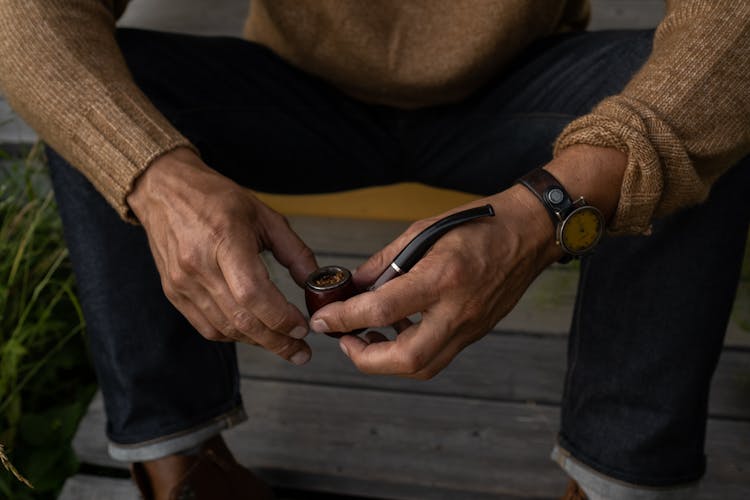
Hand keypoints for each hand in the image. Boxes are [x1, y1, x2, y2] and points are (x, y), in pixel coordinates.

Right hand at [127, 148, 317, 364]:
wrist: (164, 191)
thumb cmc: (216, 199)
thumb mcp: (264, 215)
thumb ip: (294, 251)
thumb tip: (314, 282)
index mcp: (224, 239)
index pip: (253, 294)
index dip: (280, 317)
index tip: (303, 328)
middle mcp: (198, 265)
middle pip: (241, 319)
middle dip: (276, 341)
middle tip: (301, 352)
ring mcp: (182, 282)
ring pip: (225, 328)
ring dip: (258, 342)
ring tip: (283, 344)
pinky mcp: (173, 293)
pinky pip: (207, 327)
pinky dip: (234, 335)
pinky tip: (254, 334)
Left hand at [309, 145, 625, 377]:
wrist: (529, 232)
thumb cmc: (477, 224)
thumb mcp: (423, 232)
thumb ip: (385, 263)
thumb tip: (354, 287)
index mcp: (442, 276)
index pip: (382, 309)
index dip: (345, 318)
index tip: (324, 320)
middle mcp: (458, 309)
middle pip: (407, 359)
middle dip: (366, 360)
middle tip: (346, 342)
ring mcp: (471, 325)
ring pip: (424, 366)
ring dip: (388, 362)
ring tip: (366, 338)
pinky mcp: (476, 331)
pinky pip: (438, 354)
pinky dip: (410, 351)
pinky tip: (396, 329)